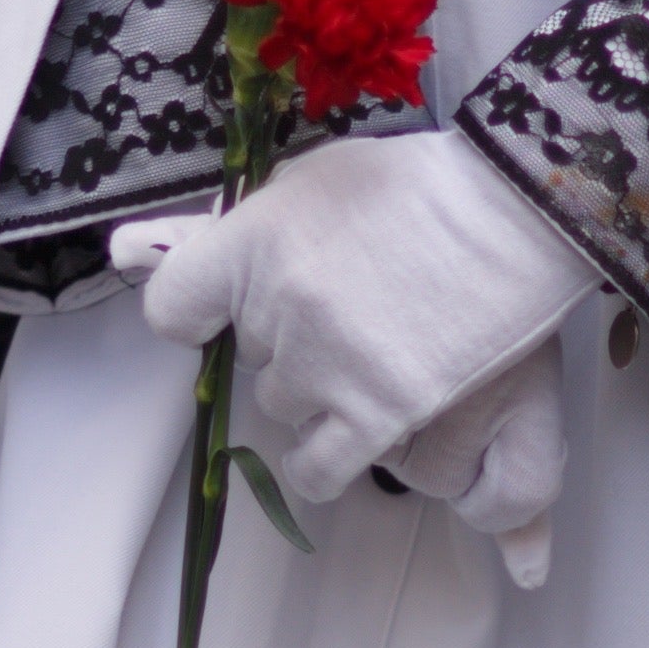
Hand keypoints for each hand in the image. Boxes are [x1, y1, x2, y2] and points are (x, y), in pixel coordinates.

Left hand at [109, 130, 596, 562]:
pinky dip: (330, 460)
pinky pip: (318, 467)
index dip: (200, 314)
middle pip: (250, 358)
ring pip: (285, 410)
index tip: (230, 311)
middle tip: (353, 313)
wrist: (516, 211)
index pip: (172, 308)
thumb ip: (242, 224)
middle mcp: (275, 308)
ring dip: (320, 396)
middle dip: (290, 344)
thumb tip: (132, 250)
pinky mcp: (374, 414)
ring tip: (379, 360)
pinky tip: (358, 438)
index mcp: (253, 241)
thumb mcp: (317, 180)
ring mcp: (322, 367)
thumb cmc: (424, 185)